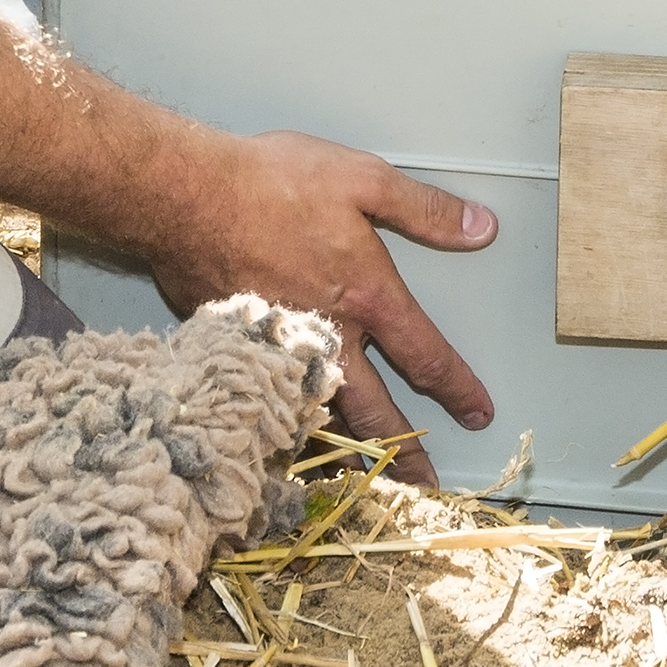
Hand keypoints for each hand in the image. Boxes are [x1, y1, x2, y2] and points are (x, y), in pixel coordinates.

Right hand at [141, 127, 499, 471]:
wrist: (185, 198)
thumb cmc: (272, 182)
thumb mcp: (363, 178)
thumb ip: (424, 209)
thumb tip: (481, 228)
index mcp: (368, 297)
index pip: (426, 356)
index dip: (457, 389)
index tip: (479, 414)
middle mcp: (330, 337)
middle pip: (378, 412)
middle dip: (406, 454)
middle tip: (426, 486)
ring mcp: (283, 352)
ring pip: (325, 422)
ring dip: (350, 457)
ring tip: (367, 488)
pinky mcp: (242, 352)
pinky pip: (276, 409)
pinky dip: (292, 437)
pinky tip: (297, 449)